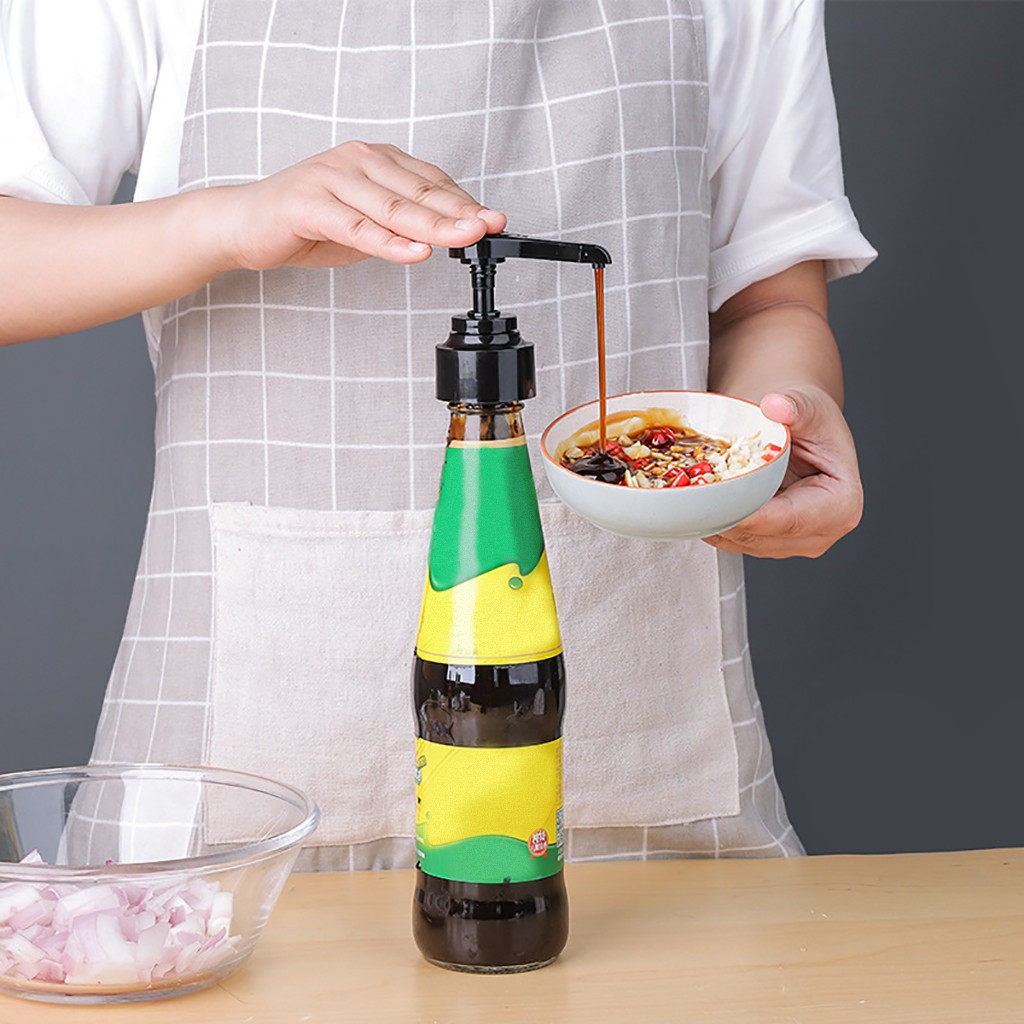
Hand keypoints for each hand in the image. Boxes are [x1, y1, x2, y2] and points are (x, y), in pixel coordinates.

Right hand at [215, 141, 506, 270]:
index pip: (430, 182)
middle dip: (459, 212)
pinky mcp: (309, 204)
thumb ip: (401, 224)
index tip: (493, 221)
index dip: (464, 202)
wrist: (244, 224)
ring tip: (466, 237)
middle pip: (418, 193)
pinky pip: (357, 227)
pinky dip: (389, 243)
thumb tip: (448, 233)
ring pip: (393, 209)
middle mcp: (356, 161)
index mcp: (374, 160)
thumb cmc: (307, 223)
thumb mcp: (366, 222)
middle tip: (491, 226)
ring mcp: (331, 179)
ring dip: (434, 226)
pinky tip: (416, 252)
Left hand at [704, 385, 862, 557]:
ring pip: (742, 543)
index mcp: (841, 505)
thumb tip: (776, 406)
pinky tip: (694, 502)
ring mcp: (793, 543)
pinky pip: (733, 540)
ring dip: (712, 522)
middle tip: (688, 497)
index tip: (714, 504)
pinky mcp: (768, 542)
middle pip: (761, 536)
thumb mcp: (808, 404)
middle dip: (723, 518)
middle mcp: (821, 533)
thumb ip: (796, 406)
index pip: (788, 519)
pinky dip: (712, 522)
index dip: (749, 515)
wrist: (800, 429)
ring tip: (687, 496)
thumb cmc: (810, 420)